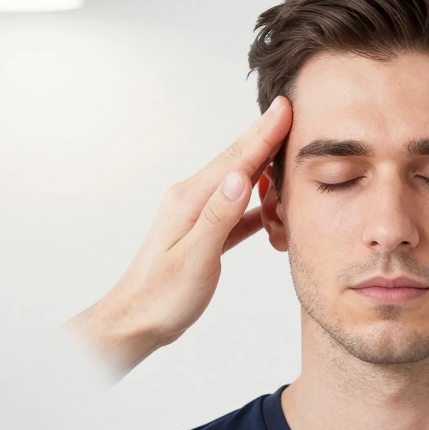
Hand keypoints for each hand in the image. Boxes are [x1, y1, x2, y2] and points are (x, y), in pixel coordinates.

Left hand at [65, 96, 292, 376]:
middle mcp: (193, 199)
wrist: (134, 322)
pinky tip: (274, 199)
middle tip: (294, 113)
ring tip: (290, 147)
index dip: (264, 133)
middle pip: (238, 162)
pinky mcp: (204, 233)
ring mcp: (198, 214)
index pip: (236, 160)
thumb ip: (218, 217)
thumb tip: (241, 178)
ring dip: (265, 166)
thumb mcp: (193, 259)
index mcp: (190, 200)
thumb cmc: (161, 297)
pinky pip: (238, 209)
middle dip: (267, 137)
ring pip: (240, 183)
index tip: (285, 107)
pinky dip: (260, 202)